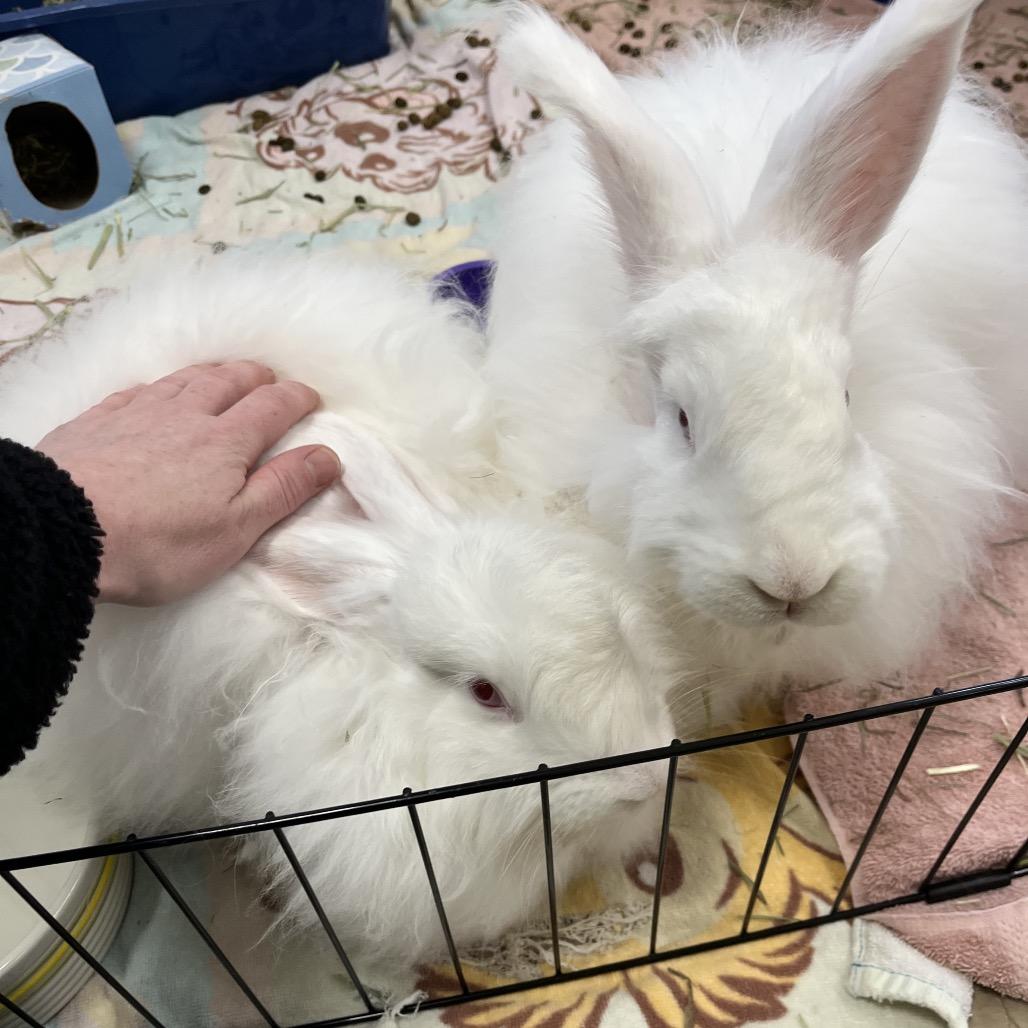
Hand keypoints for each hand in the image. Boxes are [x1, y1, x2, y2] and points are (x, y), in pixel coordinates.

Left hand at [36, 361, 340, 605]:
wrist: (60, 531)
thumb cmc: (158, 542)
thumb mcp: (236, 528)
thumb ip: (284, 489)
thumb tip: (329, 456)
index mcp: (226, 442)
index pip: (272, 407)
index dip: (296, 398)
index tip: (311, 398)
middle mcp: (185, 416)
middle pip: (228, 381)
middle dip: (255, 377)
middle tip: (269, 379)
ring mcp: (136, 414)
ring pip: (183, 380)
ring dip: (211, 374)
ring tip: (223, 374)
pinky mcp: (95, 423)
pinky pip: (135, 392)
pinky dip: (156, 387)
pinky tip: (153, 392)